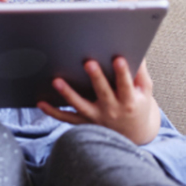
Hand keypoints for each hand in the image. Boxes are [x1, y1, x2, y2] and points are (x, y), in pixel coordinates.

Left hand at [37, 58, 160, 144]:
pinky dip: (53, 112)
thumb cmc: (138, 106)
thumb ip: (139, 72)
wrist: (135, 134)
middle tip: (88, 62)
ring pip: (80, 105)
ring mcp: (97, 117)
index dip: (123, 73)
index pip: (125, 85)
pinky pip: (67, 118)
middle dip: (96, 78)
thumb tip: (136, 50)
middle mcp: (112, 110)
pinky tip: (40, 103)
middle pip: (103, 92)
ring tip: (56, 81)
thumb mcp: (145, 90)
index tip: (118, 59)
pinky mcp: (85, 122)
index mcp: (129, 100)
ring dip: (68, 94)